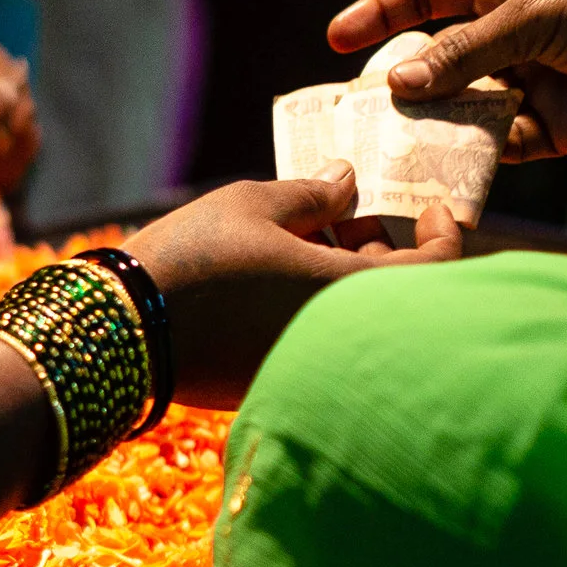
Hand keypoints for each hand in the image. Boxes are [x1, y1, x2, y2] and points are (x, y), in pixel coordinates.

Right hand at [124, 168, 461, 408]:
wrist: (121, 334)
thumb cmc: (192, 257)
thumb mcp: (252, 204)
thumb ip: (314, 193)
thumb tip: (349, 183)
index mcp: (347, 290)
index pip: (436, 270)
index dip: (445, 234)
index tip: (433, 207)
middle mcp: (340, 338)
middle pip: (395, 297)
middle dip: (380, 250)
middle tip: (342, 215)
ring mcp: (308, 366)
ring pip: (354, 318)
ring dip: (345, 278)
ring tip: (297, 238)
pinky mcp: (275, 383)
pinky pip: (320, 340)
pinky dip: (315, 307)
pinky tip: (272, 279)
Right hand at [329, 0, 566, 159]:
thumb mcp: (532, 16)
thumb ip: (464, 52)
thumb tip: (397, 84)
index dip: (380, 12)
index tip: (336, 39)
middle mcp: (513, 30)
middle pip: (438, 57)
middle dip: (400, 82)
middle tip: (359, 110)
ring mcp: (530, 79)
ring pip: (462, 105)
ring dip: (431, 123)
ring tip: (393, 143)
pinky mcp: (552, 127)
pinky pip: (497, 143)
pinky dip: (471, 155)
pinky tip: (443, 166)